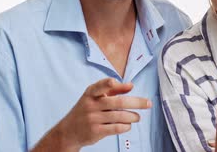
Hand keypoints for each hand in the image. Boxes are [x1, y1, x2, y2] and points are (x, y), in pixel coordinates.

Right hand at [33, 78, 150, 150]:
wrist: (68, 131)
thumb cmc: (86, 110)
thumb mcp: (94, 97)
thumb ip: (112, 90)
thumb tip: (130, 85)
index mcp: (91, 93)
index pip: (102, 85)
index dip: (114, 84)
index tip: (130, 86)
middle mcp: (91, 105)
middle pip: (118, 102)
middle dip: (137, 102)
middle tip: (148, 104)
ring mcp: (93, 119)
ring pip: (120, 116)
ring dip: (133, 116)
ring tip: (137, 117)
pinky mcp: (95, 131)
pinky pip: (116, 128)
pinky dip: (125, 126)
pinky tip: (128, 125)